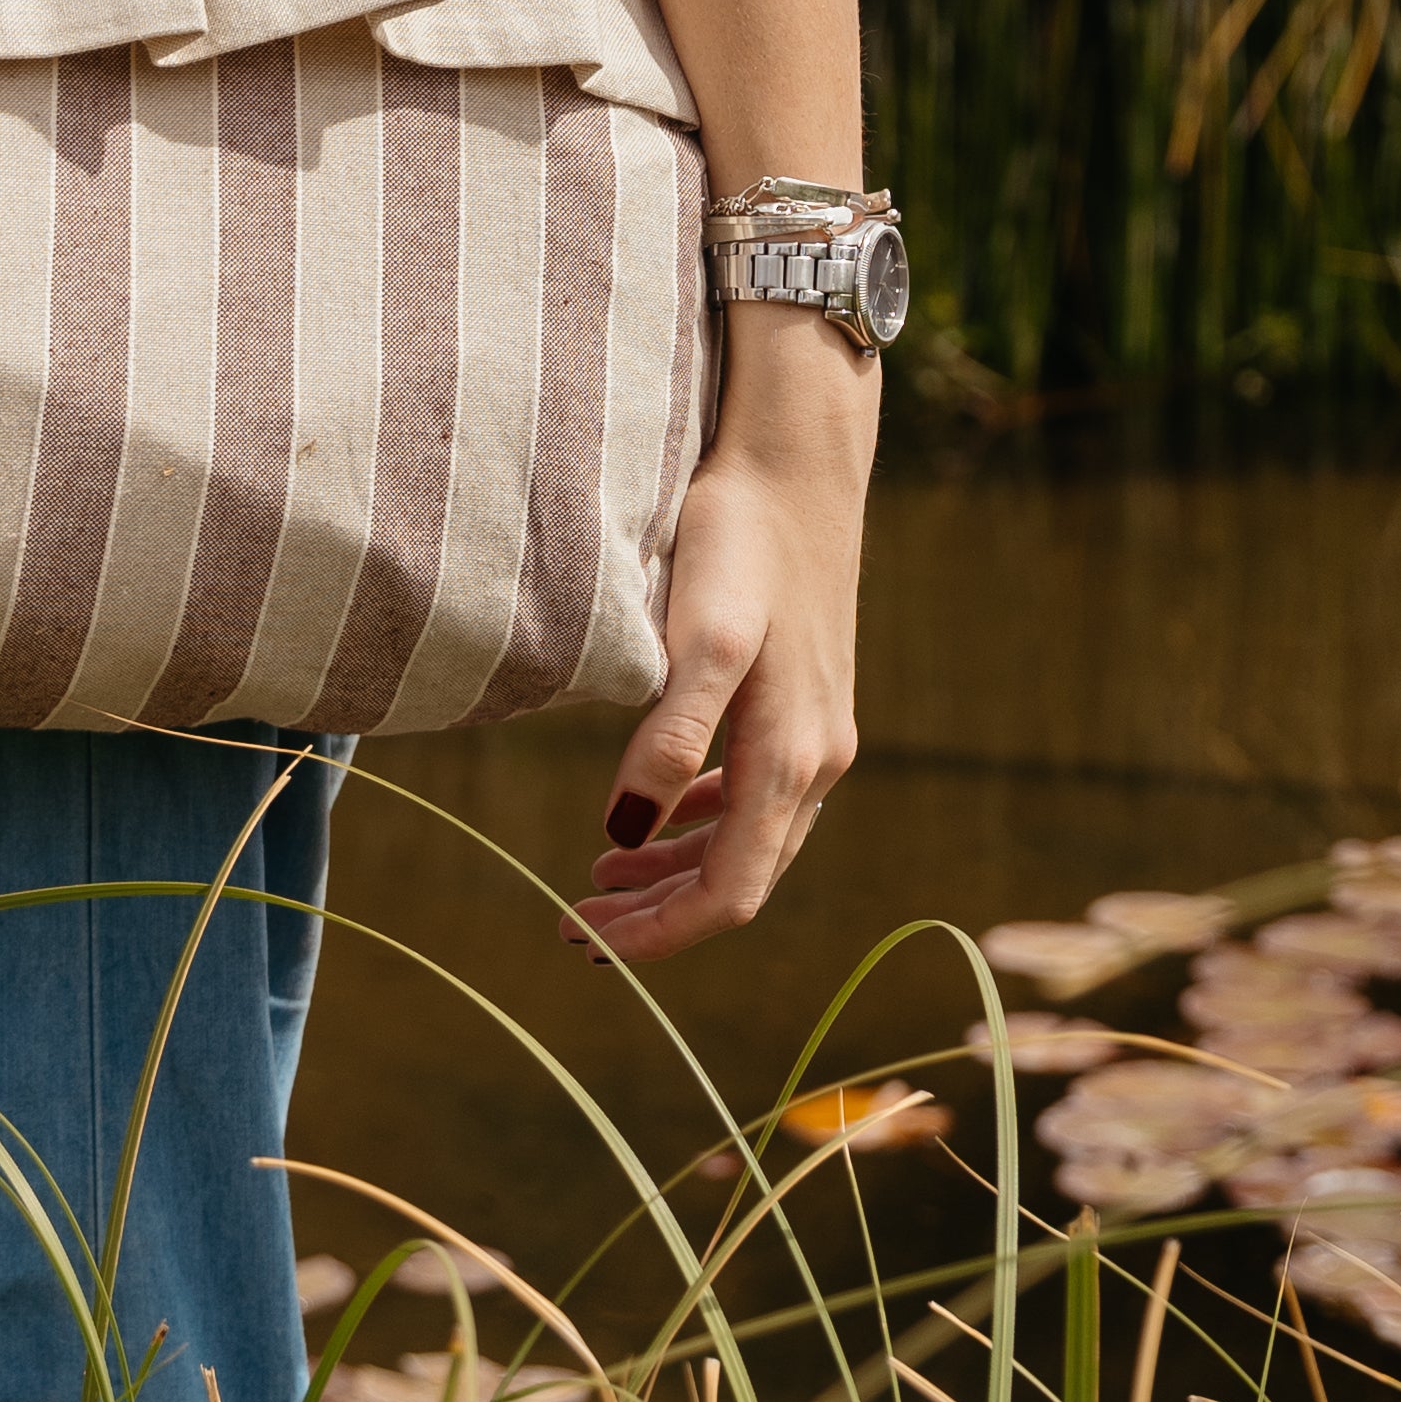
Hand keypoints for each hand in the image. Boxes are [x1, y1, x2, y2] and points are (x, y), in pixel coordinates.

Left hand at [576, 320, 872, 956]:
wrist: (797, 460)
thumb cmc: (739, 539)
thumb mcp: (697, 638)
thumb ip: (670, 739)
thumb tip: (626, 830)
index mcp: (792, 759)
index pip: (729, 894)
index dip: (660, 935)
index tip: (588, 941)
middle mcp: (819, 759)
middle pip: (741, 880)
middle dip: (661, 914)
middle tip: (579, 922)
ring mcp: (821, 731)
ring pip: (750, 841)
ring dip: (677, 870)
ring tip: (603, 874)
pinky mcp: (809, 701)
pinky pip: (759, 794)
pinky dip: (704, 821)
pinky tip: (659, 809)